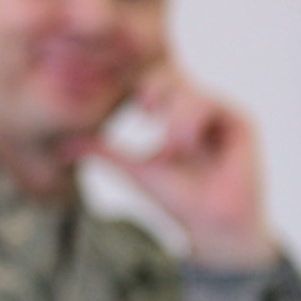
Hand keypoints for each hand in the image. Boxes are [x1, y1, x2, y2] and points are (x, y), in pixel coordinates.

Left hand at [86, 66, 273, 268]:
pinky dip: (192, 121)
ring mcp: (219, 113)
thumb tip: (61, 146)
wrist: (208, 225)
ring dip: (174, 117)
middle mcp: (197, 108)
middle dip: (154, 87)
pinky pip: (211, 103)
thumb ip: (103, 151)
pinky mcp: (240, 121)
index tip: (132, 106)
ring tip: (171, 149)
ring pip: (189, 90)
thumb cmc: (177, 197)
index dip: (139, 84)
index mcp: (174, 113)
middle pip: (171, 74)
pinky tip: (185, 146)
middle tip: (142, 110)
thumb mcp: (135, 169)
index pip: (152, 82)